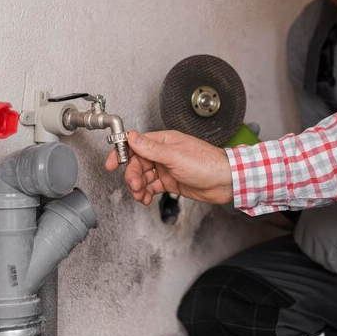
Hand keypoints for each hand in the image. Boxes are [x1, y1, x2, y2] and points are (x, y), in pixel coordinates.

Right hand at [104, 130, 232, 205]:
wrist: (225, 181)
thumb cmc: (207, 164)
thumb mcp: (175, 155)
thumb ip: (151, 148)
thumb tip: (132, 136)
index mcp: (164, 141)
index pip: (136, 144)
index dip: (121, 153)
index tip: (111, 163)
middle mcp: (164, 153)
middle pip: (137, 162)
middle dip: (132, 175)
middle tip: (134, 185)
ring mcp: (167, 168)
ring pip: (143, 176)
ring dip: (138, 186)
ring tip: (140, 194)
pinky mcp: (171, 181)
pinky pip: (152, 186)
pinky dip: (146, 193)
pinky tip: (145, 198)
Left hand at [293, 200, 336, 275]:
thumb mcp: (326, 204)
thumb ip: (319, 217)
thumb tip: (323, 228)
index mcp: (306, 217)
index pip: (299, 238)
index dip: (307, 245)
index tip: (315, 248)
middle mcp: (309, 229)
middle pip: (308, 251)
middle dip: (316, 256)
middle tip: (326, 260)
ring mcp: (319, 239)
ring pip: (319, 258)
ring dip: (326, 264)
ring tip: (334, 267)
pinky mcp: (331, 247)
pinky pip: (333, 263)